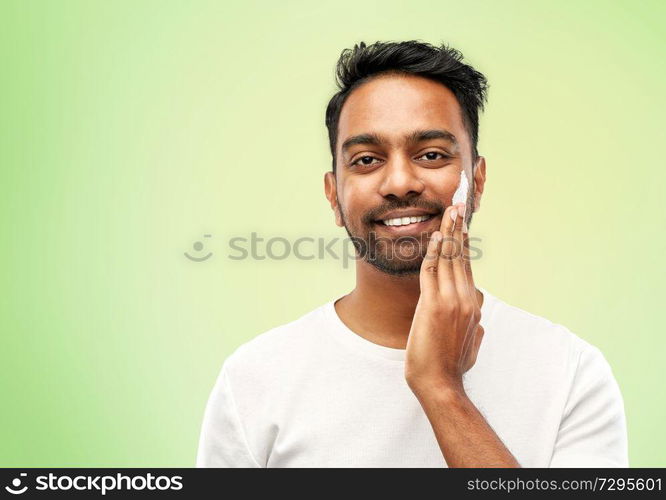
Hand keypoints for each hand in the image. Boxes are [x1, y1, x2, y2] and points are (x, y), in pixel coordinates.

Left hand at [405, 202, 483, 394]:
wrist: (440, 384)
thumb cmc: (451, 367)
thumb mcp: (471, 344)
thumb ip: (475, 327)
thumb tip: (479, 321)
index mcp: (473, 306)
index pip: (467, 267)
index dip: (463, 244)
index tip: (461, 226)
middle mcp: (467, 299)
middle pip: (462, 257)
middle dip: (458, 228)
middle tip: (458, 205)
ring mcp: (452, 301)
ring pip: (450, 259)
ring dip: (448, 232)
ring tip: (449, 211)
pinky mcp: (434, 306)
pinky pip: (433, 271)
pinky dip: (434, 252)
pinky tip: (434, 237)